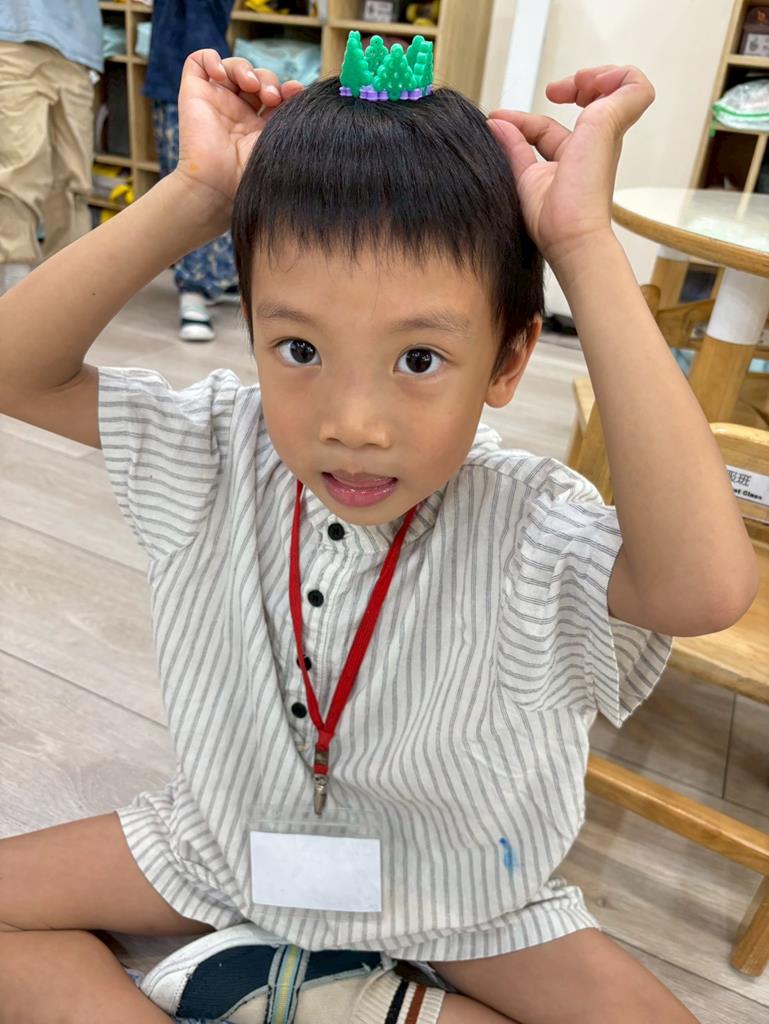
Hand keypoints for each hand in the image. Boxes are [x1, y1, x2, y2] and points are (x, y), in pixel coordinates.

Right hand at [174, 49, 304, 218]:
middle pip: (256, 77)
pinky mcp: (194, 93)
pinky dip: (212, 59)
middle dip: (268, 80)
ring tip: (251, 85)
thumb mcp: (279, 141)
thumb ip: (291, 116)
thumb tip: (300, 89)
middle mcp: (237, 114)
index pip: (274, 94)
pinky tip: (223, 75)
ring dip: (245, 68)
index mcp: (258, 128)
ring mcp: (215, 102)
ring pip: (232, 67)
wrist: (218, 186)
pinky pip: (199, 61)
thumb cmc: (251, 174)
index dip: (285, 88)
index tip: (295, 92)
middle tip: (272, 98)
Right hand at [488, 65, 654, 267]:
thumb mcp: (610, 126)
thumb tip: (614, 74)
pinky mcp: (532, 184)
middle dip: (563, 91)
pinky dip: (506, 137)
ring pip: (539, 131)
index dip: (598, 79)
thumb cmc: (589, 188)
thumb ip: (627, 94)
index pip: (609, 97)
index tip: (580, 83)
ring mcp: (557, 168)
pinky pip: (517, 153)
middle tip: (553, 91)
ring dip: (520, 118)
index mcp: (605, 134)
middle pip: (574, 112)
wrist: (568, 235)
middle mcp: (583, 150)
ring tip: (501, 115)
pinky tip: (495, 128)